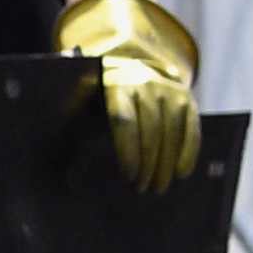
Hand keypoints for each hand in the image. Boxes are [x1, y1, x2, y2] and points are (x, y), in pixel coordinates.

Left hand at [56, 0, 199, 193]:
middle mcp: (144, 82)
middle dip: (148, 162)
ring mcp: (167, 89)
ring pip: (172, 129)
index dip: (127, 149)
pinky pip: (191, 126)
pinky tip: (181, 172)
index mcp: (112, 83)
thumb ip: (69, 115)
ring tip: (158, 187)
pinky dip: (188, 150)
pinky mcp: (185, 97)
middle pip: (150, 128)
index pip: (123, 120)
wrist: (128, 64)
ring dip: (166, 162)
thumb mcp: (79, 100)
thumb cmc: (94, 94)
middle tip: (143, 189)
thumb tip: (61, 151)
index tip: (128, 175)